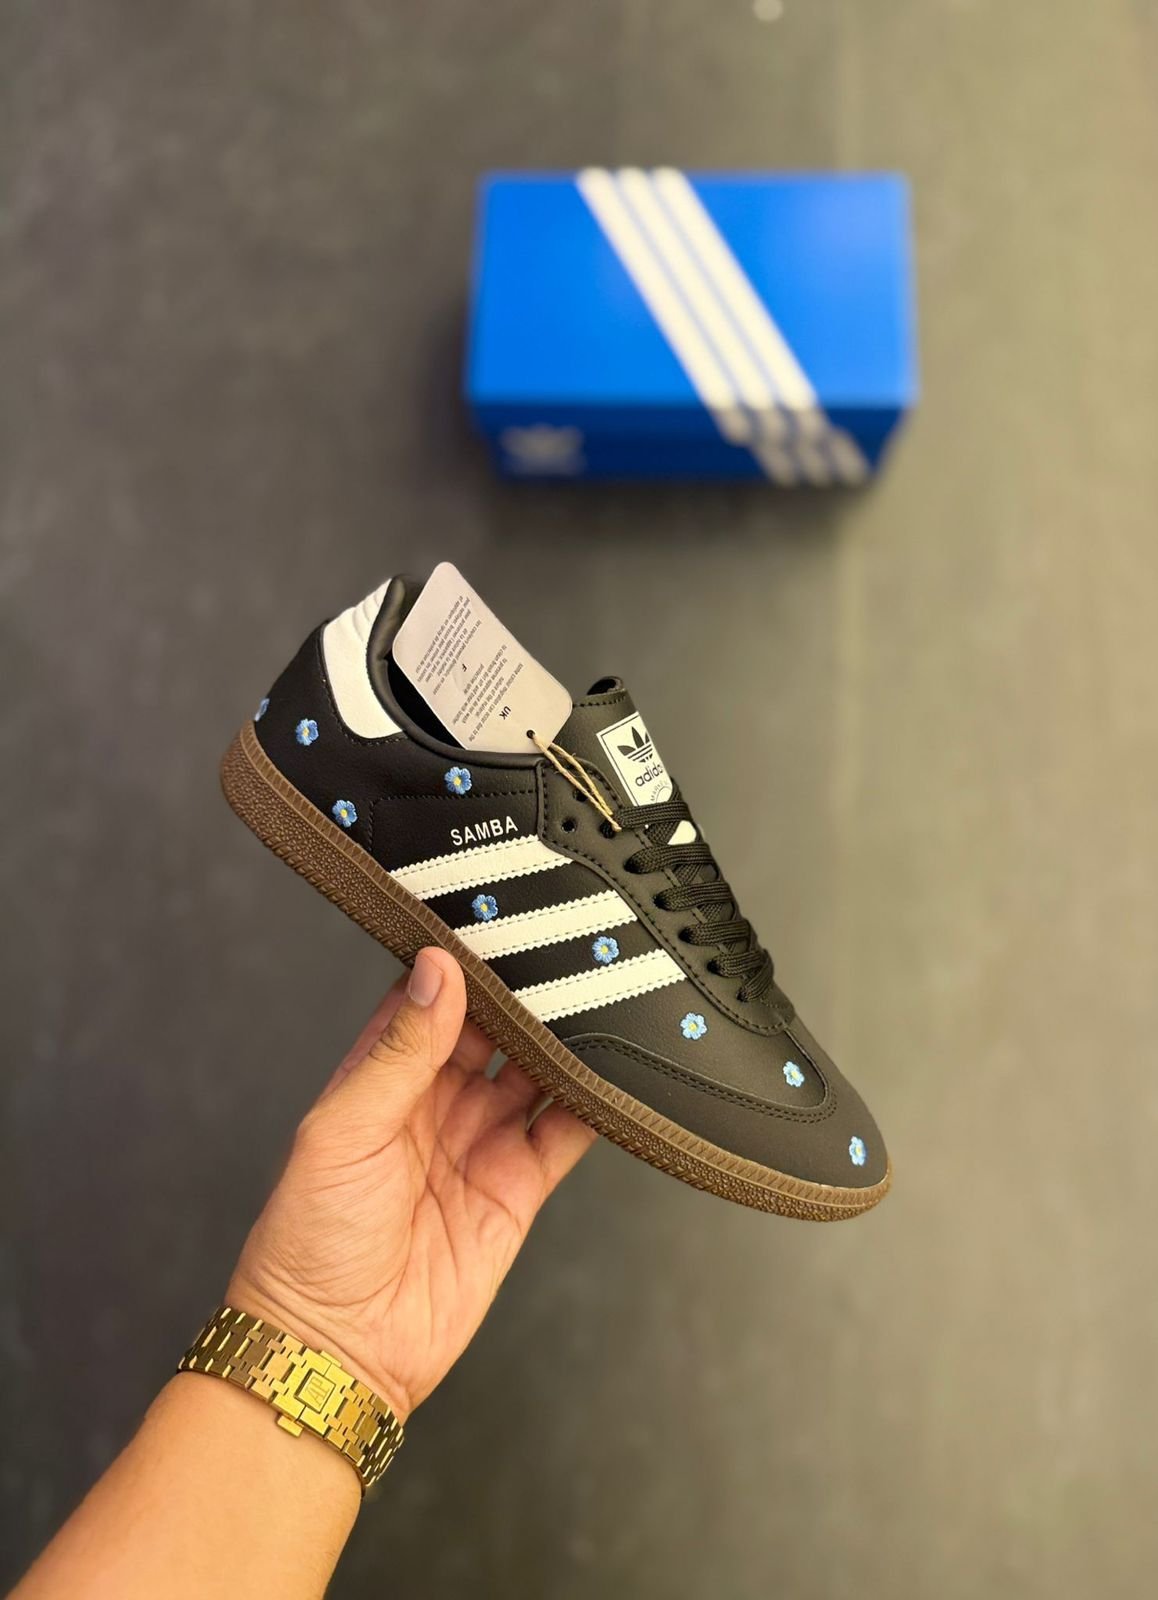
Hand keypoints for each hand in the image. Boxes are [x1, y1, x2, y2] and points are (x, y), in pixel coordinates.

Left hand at [227, 948, 595, 1420]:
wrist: (336, 1352)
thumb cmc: (308, 1243)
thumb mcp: (343, 1131)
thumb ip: (398, 1052)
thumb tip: (435, 970)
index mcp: (381, 1078)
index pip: (430, 1000)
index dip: (462, 962)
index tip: (500, 921)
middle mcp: (434, 1104)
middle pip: (492, 1033)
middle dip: (525, 997)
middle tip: (566, 949)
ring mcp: (478, 1145)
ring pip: (534, 1075)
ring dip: (564, 1044)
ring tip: (600, 1000)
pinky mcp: (516, 1191)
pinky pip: (563, 1136)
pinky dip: (594, 1107)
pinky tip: (615, 1075)